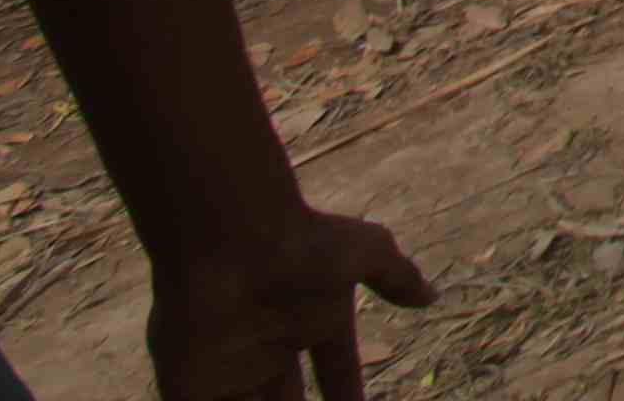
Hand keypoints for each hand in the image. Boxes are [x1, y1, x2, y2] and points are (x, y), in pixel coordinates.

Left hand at [145, 205, 431, 400]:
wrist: (232, 237)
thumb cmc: (302, 241)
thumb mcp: (367, 251)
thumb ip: (396, 275)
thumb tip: (431, 295)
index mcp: (310, 319)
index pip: (336, 369)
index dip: (347, 393)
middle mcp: (271, 345)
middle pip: (290, 400)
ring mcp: (230, 367)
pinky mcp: (191, 385)